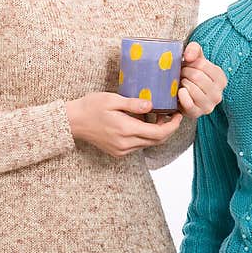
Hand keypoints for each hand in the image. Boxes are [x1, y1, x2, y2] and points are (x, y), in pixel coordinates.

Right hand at [65, 92, 182, 157]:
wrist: (73, 122)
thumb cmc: (91, 107)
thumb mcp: (112, 100)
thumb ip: (133, 104)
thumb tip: (152, 106)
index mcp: (126, 130)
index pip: (158, 133)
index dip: (172, 126)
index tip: (178, 115)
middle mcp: (126, 144)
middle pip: (157, 141)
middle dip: (168, 128)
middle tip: (172, 114)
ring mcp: (122, 150)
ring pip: (149, 144)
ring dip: (157, 132)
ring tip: (158, 116)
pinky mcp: (118, 152)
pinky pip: (139, 145)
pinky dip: (146, 135)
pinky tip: (143, 122)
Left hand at [177, 41, 227, 118]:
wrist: (185, 95)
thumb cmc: (191, 75)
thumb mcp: (196, 58)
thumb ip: (194, 49)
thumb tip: (189, 56)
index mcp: (221, 79)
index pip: (202, 64)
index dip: (190, 63)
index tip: (187, 65)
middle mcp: (218, 94)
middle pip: (197, 76)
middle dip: (184, 72)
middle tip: (181, 73)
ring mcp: (209, 106)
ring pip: (192, 88)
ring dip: (182, 83)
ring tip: (181, 82)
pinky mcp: (197, 114)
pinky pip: (188, 103)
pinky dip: (181, 95)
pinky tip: (180, 91)